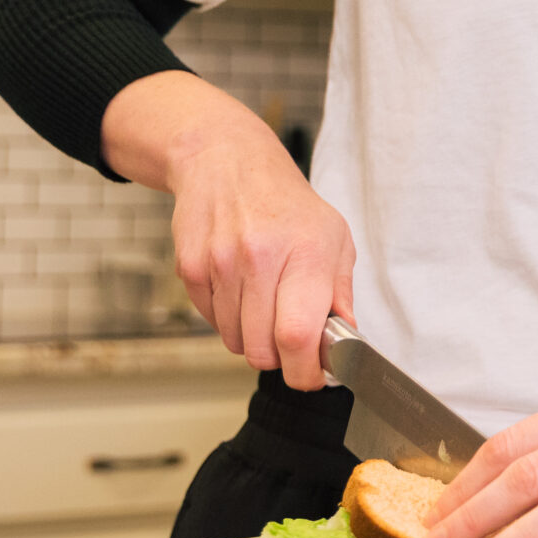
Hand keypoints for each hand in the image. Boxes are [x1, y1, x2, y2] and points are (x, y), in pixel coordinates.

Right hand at [101, 72, 354, 390]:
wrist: (226, 160)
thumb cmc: (286, 203)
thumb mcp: (333, 236)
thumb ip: (341, 292)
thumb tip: (346, 340)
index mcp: (306, 253)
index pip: (299, 336)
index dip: (305, 372)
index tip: (312, 376)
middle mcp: (261, 257)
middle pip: (262, 350)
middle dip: (278, 357)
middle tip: (288, 336)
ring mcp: (221, 263)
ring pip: (234, 341)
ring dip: (250, 335)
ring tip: (263, 300)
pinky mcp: (191, 268)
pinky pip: (211, 321)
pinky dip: (226, 317)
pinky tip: (238, 286)